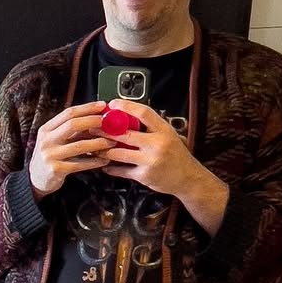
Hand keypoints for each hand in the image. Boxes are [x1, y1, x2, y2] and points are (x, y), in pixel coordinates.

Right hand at [28, 101, 111, 198]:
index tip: (102, 105)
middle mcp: (46, 140)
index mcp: (46, 129)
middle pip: (72, 125)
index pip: (68, 113)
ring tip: (112, 142)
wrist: (36, 179)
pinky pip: (81, 164)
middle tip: (109, 122)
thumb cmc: (51, 156)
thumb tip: (97, 118)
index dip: (87, 108)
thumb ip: (72, 130)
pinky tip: (105, 159)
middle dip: (93, 122)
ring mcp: (50, 155)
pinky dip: (95, 161)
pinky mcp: (56, 169)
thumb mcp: (55, 140)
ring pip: (80, 146)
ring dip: (99, 143)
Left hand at [101, 99, 228, 233]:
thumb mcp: (169, 135)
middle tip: (93, 127)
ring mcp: (150, 160)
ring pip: (119, 153)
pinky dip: (111, 168)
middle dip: (105, 130)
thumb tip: (127, 115)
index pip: (143, 113)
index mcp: (164, 130)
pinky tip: (105, 164)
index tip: (112, 104)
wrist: (188, 178)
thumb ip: (151, 127)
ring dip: (104, 150)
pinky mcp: (145, 175)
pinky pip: (122, 170)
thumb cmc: (176, 155)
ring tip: (95, 147)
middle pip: (125, 134)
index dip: (126, 107)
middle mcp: (157, 144)